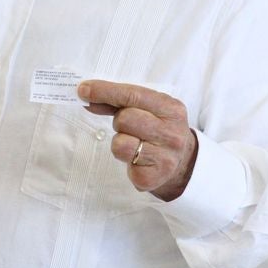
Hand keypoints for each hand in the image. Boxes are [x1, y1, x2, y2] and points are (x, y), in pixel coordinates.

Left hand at [78, 80, 198, 201]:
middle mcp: (171, 133)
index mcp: (171, 109)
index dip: (106, 91)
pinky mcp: (151, 178)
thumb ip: (120, 101)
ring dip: (120, 141)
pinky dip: (125, 159)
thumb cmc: (159, 128)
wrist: (183, 162)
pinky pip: (122, 163)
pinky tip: (138, 158)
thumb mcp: (150, 109)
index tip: (83, 89)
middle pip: (124, 119)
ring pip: (120, 143)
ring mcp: (164, 157)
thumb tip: (87, 95)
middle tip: (128, 126)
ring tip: (134, 142)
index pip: (133, 95)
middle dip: (119, 121)